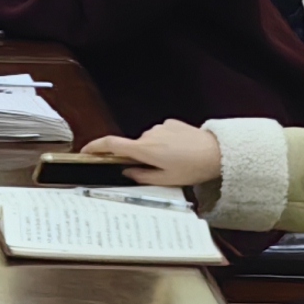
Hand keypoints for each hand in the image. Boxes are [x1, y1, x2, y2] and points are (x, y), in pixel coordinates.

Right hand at [85, 122, 222, 190]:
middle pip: (134, 147)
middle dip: (140, 159)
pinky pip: (161, 135)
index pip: (111, 145)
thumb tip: (128, 172)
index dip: (95, 147)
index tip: (85, 151)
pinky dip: (165, 144)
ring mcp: (160, 127)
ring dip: (155, 152)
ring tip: (175, 163)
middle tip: (157, 171)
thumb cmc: (194, 167)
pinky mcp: (171, 123)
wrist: (217, 152)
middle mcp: (149, 135)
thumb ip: (142, 176)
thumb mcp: (166, 180)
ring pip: (149, 142)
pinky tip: (180, 152)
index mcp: (144, 149)